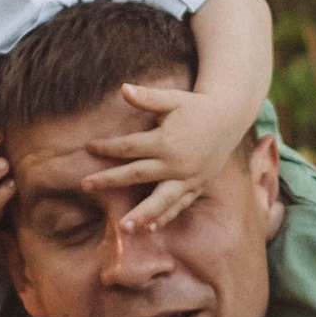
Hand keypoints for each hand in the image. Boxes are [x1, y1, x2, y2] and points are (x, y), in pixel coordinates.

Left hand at [79, 76, 246, 232]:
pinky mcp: (197, 185)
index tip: (88, 147)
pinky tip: (151, 228)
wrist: (230, 117)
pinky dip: (166, 216)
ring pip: (160, 199)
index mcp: (165, 141)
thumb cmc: (197, 106)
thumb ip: (147, 98)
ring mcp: (187, 177)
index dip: (107, 147)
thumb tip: (123, 88)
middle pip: (136, 175)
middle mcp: (175, 163)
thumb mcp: (173, 99)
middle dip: (109, 180)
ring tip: (124, 227)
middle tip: (85, 186)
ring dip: (141, 214)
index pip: (129, 147)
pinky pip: (180, 204)